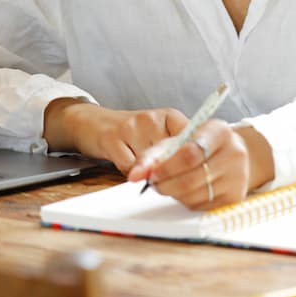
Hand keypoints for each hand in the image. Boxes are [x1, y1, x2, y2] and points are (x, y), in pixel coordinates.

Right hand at [43, 98, 188, 174]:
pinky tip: (128, 167)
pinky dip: (131, 174)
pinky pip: (129, 168)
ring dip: (149, 175)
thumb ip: (180, 151)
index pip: (192, 139)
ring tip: (143, 167)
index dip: (196, 161)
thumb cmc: (134, 134)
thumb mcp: (161, 137)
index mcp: (170, 116)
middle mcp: (152, 118)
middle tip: (169, 180)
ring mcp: (131, 126)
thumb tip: (200, 173)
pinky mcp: (112, 138)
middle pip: (171, 156)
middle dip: (171, 173)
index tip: (198, 174)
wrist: (96, 123)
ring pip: (151, 164)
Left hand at [127, 120, 273, 210]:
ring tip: (166, 183)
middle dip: (165, 183)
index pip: (190, 152)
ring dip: (173, 193)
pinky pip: (201, 206)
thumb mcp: (182, 137)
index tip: (150, 173)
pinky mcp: (234, 199)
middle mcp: (234, 154)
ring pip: (194, 195)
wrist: (233, 154)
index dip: (166, 166)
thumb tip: (135, 175)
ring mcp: (237, 178)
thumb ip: (157, 152)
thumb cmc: (202, 142)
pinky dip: (185, 201)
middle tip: (152, 182)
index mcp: (220, 132)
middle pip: (191, 177)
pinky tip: (183, 190)